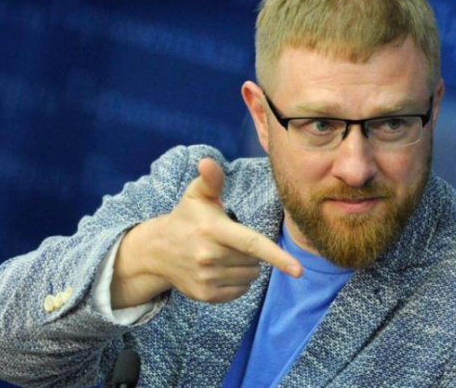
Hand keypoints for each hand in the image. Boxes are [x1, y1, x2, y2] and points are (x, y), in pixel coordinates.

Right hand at [111, 158, 302, 307]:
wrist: (157, 251)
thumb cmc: (186, 218)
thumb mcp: (197, 195)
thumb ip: (211, 179)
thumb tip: (207, 161)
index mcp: (213, 230)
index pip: (251, 244)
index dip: (278, 256)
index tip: (298, 270)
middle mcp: (209, 256)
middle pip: (255, 261)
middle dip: (251, 252)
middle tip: (230, 241)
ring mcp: (206, 278)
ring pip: (250, 276)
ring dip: (246, 267)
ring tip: (224, 254)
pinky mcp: (205, 295)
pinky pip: (240, 291)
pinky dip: (238, 282)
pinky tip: (220, 269)